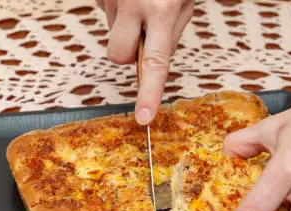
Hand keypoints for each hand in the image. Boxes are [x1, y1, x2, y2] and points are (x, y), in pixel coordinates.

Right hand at [96, 0, 193, 124]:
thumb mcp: (184, 2)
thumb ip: (172, 33)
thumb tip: (156, 62)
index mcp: (162, 10)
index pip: (155, 63)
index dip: (149, 94)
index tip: (144, 118)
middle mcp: (134, 4)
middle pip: (118, 56)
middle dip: (127, 54)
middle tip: (142, 33)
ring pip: (112, 33)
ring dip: (125, 25)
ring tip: (141, 1)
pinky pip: (106, 13)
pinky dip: (118, 9)